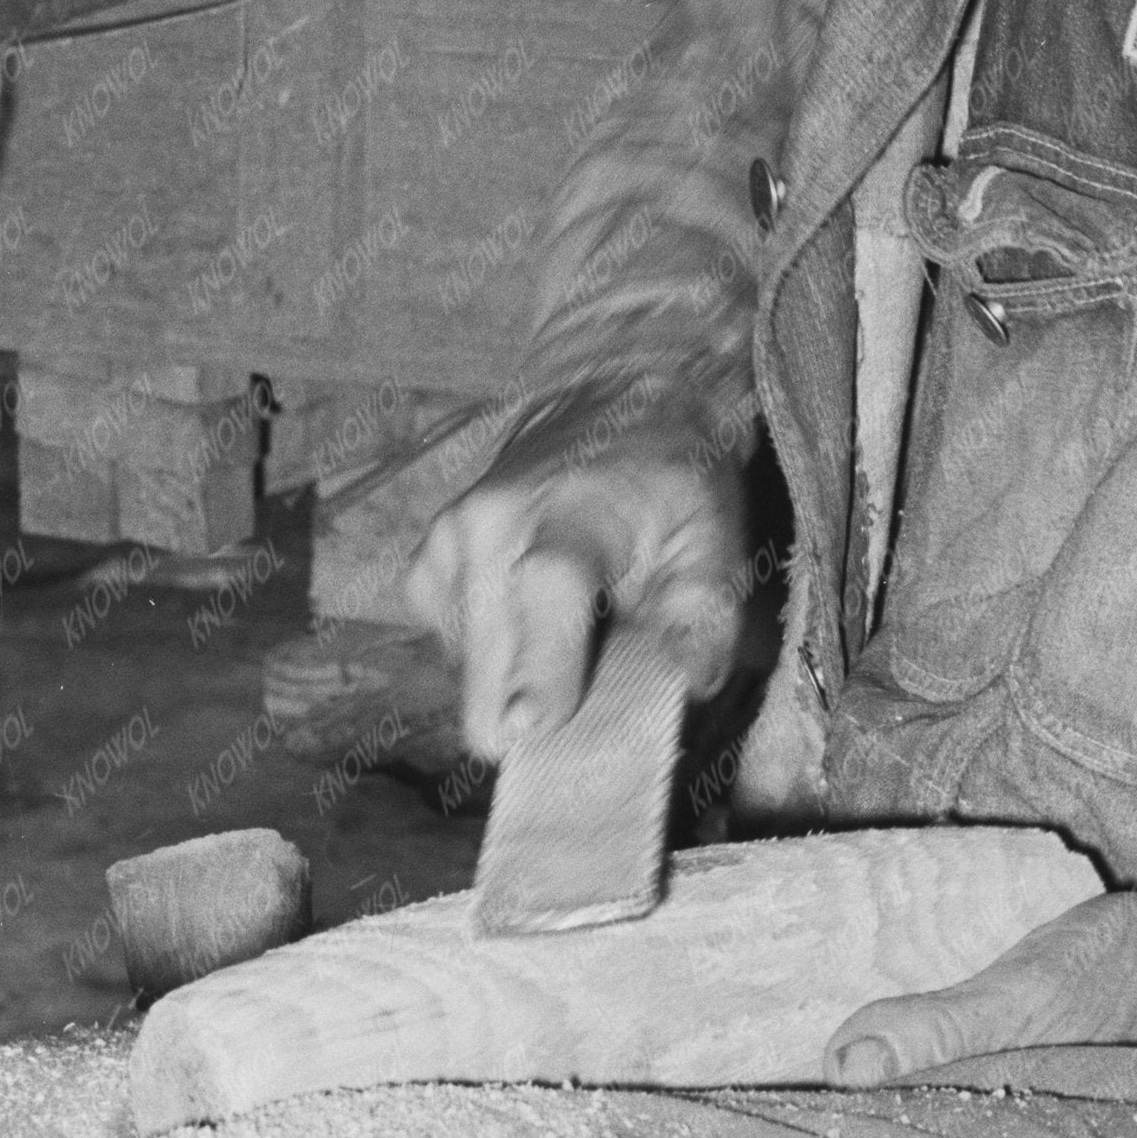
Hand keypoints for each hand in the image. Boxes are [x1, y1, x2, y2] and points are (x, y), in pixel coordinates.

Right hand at [410, 392, 749, 768]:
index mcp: (576, 513)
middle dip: (540, 707)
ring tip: (569, 631)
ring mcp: (447, 544)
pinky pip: (451, 655)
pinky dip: (493, 656)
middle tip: (596, 681)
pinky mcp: (422, 569)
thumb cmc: (672, 490)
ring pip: (468, 675)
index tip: (525, 728)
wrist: (617, 409)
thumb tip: (691, 681)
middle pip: (489, 662)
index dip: (536, 663)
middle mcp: (492, 522)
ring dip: (516, 678)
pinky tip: (532, 622)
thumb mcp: (714, 542)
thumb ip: (705, 613)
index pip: (548, 588)